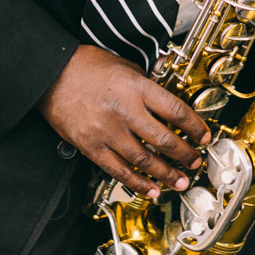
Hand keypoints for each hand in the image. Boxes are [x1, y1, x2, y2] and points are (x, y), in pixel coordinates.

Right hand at [37, 44, 209, 197]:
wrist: (51, 73)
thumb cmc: (86, 65)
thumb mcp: (125, 66)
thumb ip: (146, 86)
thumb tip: (165, 106)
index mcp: (136, 88)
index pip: (175, 112)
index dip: (195, 127)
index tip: (204, 136)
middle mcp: (124, 111)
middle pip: (163, 140)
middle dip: (184, 154)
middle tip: (195, 162)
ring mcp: (106, 131)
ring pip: (143, 160)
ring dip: (165, 174)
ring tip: (179, 181)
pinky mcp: (91, 146)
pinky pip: (118, 170)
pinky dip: (136, 182)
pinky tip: (150, 189)